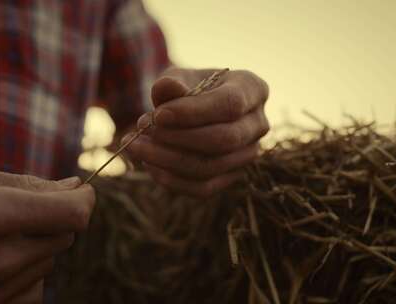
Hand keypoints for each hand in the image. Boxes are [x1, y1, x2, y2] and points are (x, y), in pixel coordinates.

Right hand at [0, 164, 94, 302]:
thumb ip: (29, 184)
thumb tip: (73, 185)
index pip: (73, 214)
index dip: (84, 198)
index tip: (80, 189)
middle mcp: (0, 259)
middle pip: (66, 235)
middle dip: (57, 215)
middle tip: (27, 206)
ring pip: (51, 260)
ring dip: (41, 242)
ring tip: (3, 231)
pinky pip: (36, 286)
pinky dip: (30, 269)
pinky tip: (3, 256)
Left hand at [124, 67, 268, 197]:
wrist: (192, 109)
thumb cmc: (189, 87)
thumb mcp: (179, 77)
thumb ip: (173, 81)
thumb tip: (167, 89)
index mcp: (253, 89)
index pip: (230, 104)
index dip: (193, 112)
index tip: (158, 115)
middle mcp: (259, 124)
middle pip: (224, 139)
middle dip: (177, 138)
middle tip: (142, 130)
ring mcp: (248, 154)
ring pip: (211, 167)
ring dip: (167, 160)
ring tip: (137, 145)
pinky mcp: (232, 177)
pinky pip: (203, 188)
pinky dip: (172, 180)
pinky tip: (149, 164)